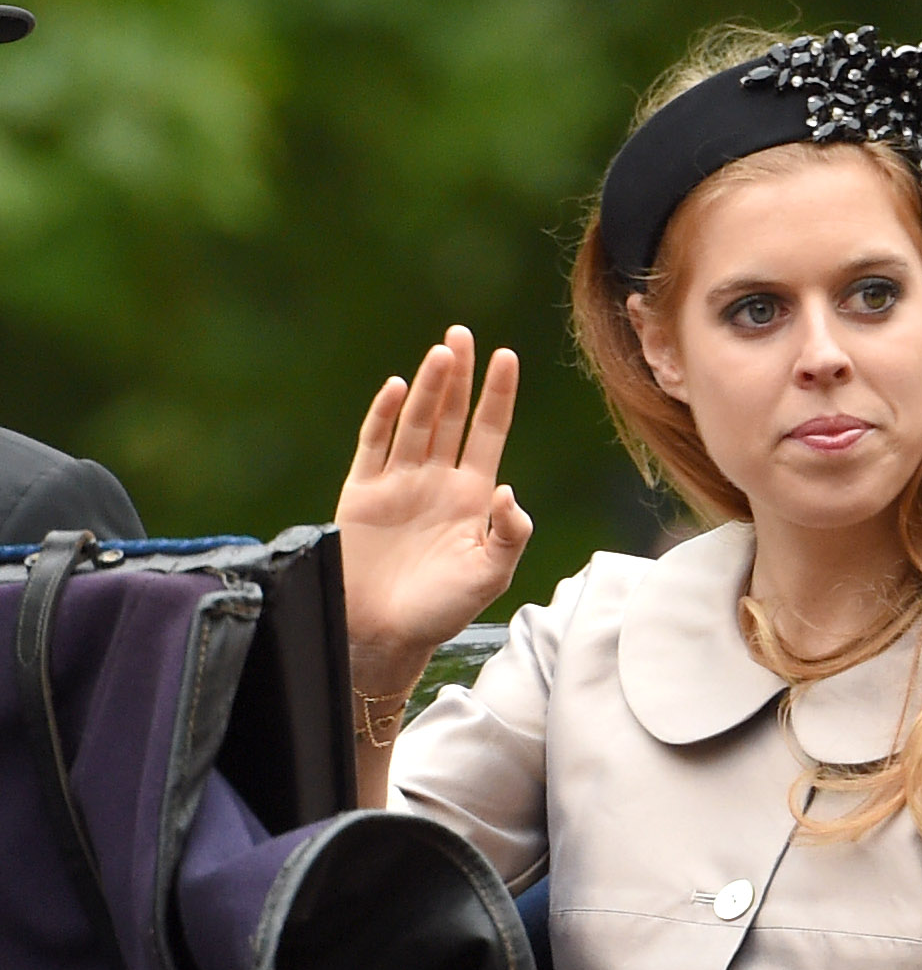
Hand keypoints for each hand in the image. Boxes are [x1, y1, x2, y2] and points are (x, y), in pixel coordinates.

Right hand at [336, 325, 532, 677]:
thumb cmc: (442, 609)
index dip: (497, 395)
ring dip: (428, 387)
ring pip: (416, 422)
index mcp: (474, 496)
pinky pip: (373, 445)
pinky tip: (398, 388)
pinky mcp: (362, 493)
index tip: (507, 356)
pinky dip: (385, 416)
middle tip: (463, 334)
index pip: (488, 431)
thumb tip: (510, 491)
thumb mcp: (491, 574)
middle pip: (451, 415)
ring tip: (441, 352)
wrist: (383, 635)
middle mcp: (438, 481)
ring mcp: (399, 483)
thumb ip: (510, 534)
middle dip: (459, 375)